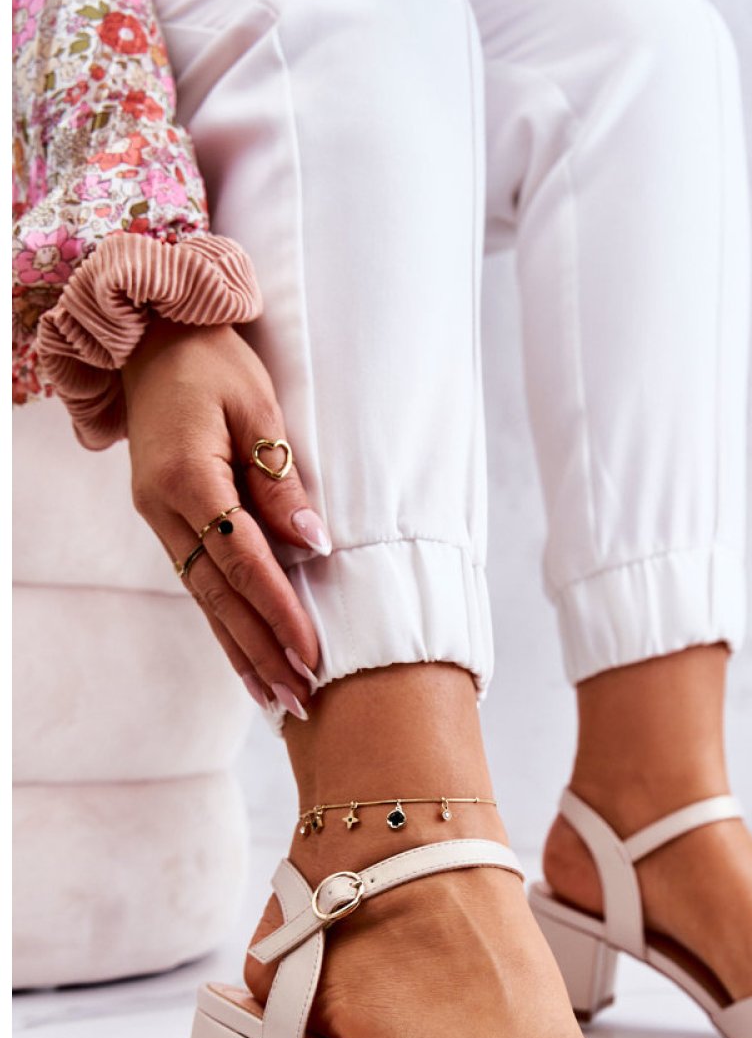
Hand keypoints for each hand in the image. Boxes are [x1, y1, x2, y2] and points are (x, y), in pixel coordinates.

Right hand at [122, 315, 329, 718]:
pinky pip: (199, 582)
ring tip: (276, 697)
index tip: (312, 650)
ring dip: (242, 650)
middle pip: (219, 595)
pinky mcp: (165, 520)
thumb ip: (280, 478)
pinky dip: (225, 623)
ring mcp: (159, 518)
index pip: (243, 560)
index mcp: (187, 477)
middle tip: (299, 697)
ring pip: (204, 598)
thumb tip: (311, 542)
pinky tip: (247, 656)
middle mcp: (163, 508)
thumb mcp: (258, 405)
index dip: (279, 610)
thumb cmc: (213, 362)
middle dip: (261, 650)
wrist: (152, 340)